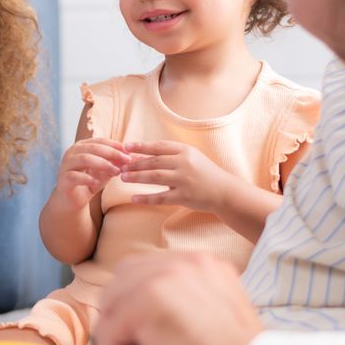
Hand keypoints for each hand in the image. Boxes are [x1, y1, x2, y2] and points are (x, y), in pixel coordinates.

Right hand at [54, 137, 129, 209]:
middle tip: (127, 160)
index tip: (130, 152)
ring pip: (85, 159)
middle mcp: (72, 152)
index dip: (116, 145)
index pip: (101, 141)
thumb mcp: (106, 171)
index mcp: (82, 146)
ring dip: (103, 164)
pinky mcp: (63, 179)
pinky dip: (88, 179)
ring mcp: (66, 164)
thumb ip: (118, 163)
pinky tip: (98, 183)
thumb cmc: (90, 182)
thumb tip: (138, 157)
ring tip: (116, 172)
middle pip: (94, 147)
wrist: (73, 200)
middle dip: (112, 153)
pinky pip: (75, 176)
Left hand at [93, 252, 261, 344]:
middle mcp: (187, 261)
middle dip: (122, 322)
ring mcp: (166, 275)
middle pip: (122, 281)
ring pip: (111, 306)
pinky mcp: (149, 299)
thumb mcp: (212, 323)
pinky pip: (109, 332)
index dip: (139, 312)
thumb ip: (182, 307)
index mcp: (205, 265)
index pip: (147, 273)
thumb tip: (135, 319)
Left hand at [118, 140, 234, 213]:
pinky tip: (133, 198)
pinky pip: (161, 197)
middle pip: (154, 161)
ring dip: (137, 177)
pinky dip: (146, 198)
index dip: (141, 146)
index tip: (125, 146)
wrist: (223, 191)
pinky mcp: (184, 197)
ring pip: (155, 177)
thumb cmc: (203, 172)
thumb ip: (169, 155)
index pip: (158, 146)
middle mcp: (184, 163)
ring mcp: (184, 180)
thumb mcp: (190, 158)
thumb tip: (140, 155)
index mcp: (185, 151)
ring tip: (123, 178)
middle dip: (135, 163)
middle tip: (120, 166)